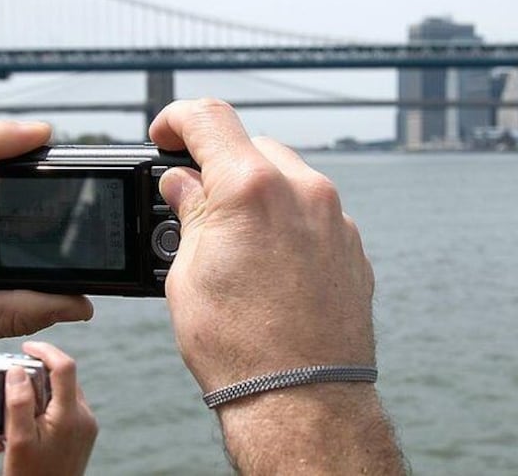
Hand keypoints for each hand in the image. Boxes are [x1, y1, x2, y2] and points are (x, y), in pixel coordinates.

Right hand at [2, 341, 96, 475]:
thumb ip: (19, 403)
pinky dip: (54, 400)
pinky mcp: (86, 434)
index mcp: (71, 415)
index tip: (26, 347)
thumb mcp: (18, 440)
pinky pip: (71, 406)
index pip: (65, 367)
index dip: (47, 350)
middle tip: (17, 369)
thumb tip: (17, 369)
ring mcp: (88, 426)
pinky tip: (34, 412)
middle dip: (44, 367)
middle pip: (68, 377)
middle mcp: (86, 417)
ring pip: (69, 391)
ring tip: (21, 391)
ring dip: (49, 385)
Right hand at [150, 98, 374, 391]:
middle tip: (195, 201)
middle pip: (251, 147)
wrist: (304, 398)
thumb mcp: (187, 274)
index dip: (177, 119)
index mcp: (252, 188)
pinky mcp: (352, 245)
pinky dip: (288, 219)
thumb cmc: (240, 346)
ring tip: (234, 239)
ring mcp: (335, 218)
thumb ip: (188, 214)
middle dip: (219, 164)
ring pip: (287, 177)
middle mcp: (303, 191)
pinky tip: (270, 260)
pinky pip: (313, 212)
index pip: (209, 118)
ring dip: (257, 192)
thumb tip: (182, 185)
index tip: (165, 134)